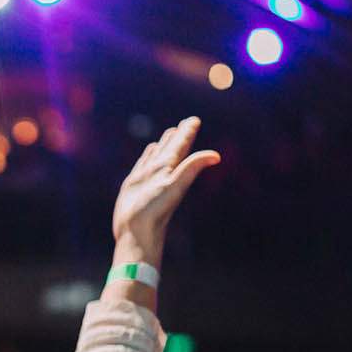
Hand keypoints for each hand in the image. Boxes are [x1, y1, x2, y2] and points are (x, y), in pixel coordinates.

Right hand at [111, 116, 219, 263]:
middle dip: (180, 135)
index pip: (182, 146)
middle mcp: (162, 171)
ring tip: (171, 131)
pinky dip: (149, 154)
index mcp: (172, 169)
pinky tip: (151, 149)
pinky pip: (143, 163)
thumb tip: (217, 156)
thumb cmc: (154, 210)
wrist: (135, 232)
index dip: (188, 132)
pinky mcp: (135, 183)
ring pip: (158, 154)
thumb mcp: (175, 185)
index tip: (195, 120)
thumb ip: (193, 167)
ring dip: (165, 142)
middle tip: (188, 122)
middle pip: (173, 147)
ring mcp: (148, 177)